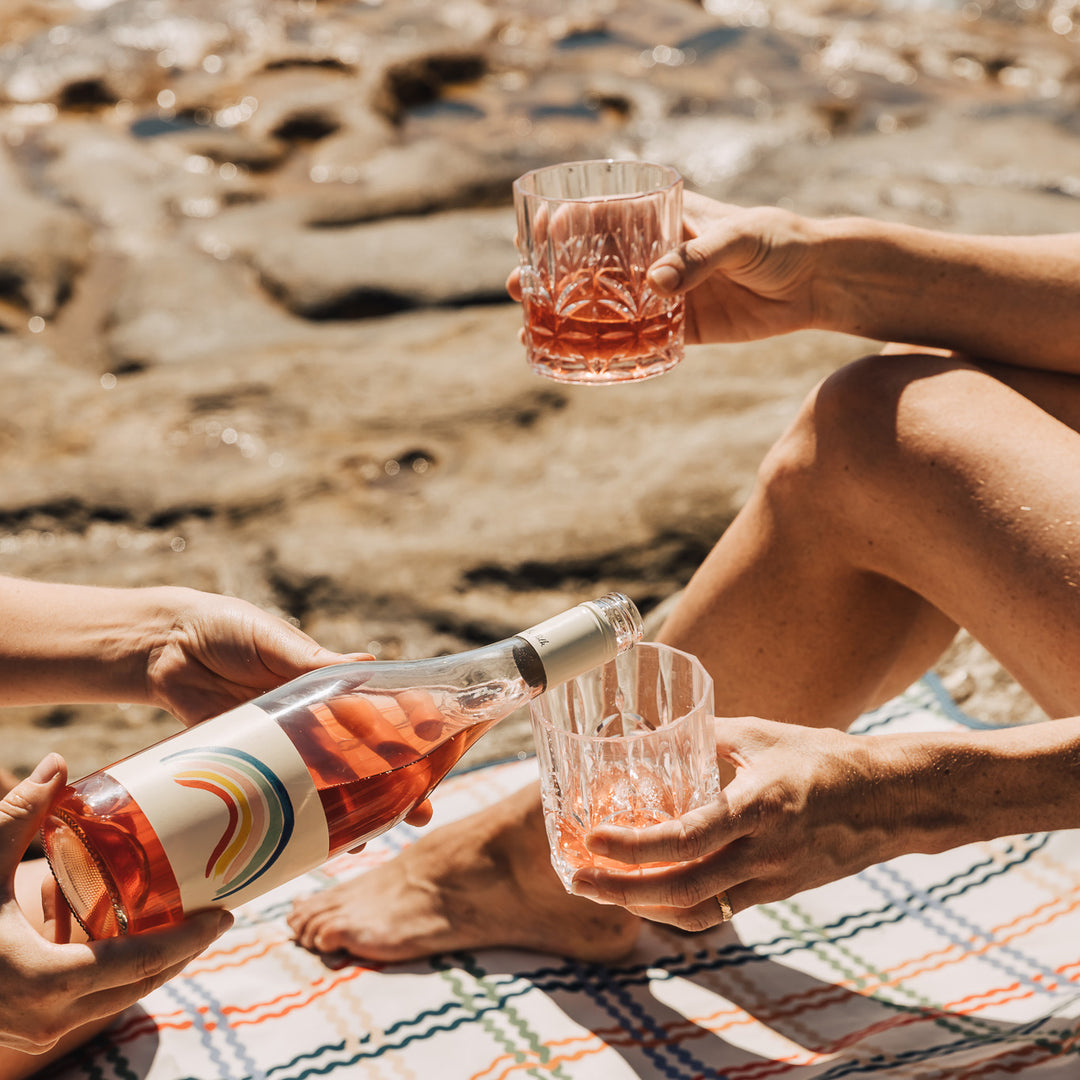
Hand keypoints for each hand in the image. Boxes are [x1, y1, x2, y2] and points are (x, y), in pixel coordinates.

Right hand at [0, 755, 231, 1053]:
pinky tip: (131, 941)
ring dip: (155, 964)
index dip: (191, 938)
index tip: (227, 913)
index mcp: (48, 978)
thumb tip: (59, 762)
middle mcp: (50, 1016)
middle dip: (185, 950)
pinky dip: (119, 974)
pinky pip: (90, 1002)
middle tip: (217, 913)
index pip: (144, 962)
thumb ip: (19, 814)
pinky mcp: (29, 1029)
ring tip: (185, 923)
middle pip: (142, 984)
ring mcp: (38, 1030)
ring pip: (118, 998)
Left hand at [145, 589, 434, 826]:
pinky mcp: (247, 761)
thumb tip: (367, 663)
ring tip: (375, 836)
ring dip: (352, 808)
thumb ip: (311, 658)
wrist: (162, 646)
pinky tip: (317, 840)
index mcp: (326, 682)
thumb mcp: (272, 640)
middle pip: (361, 755)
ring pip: (326, 780)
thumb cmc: (226, 629)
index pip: (378, 709)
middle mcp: (310, 717)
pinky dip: (300, 816)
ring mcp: (280, 743)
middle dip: (394, 783)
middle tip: (419, 811)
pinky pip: (279, 793)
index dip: (408, 730)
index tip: (435, 748)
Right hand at [506, 193, 826, 347]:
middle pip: (587, 261)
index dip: (561, 221)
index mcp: (661, 217)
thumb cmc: (779, 240)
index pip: (599, 212)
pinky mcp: (680, 327)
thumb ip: (700, 256)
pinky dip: (608, 350)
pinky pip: (636, 339)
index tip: (535, 235)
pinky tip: (579, 360)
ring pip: (603, 302)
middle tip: (517, 286)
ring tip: (531, 327)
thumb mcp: (741, 238)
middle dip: (548, 272)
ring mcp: (663, 293)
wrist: (817, 281)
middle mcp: (653, 254)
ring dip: (567, 314)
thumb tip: (655, 286)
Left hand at [568, 717, 912, 930]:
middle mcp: (764, 851)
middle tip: (574, 879)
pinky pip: (717, 910)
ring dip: (641, 906)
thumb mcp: (762, 735)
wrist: (892, 800)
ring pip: (696, 910)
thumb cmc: (824, 758)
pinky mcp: (777, 893)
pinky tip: (645, 894)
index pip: (688, 838)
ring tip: (598, 889)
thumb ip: (705, 734)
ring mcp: (772, 880)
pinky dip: (674, 907)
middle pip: (682, 889)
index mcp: (759, 806)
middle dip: (621, 890)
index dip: (635, 846)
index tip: (593, 838)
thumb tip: (652, 730)